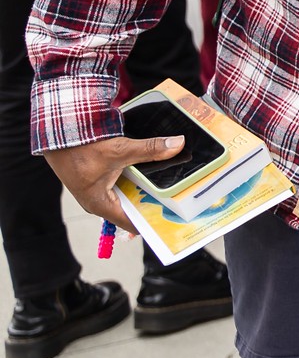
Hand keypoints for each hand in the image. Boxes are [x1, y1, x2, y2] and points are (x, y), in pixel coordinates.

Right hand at [45, 133, 186, 232]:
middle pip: (132, 209)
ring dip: (145, 191)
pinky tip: (152, 175)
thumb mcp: (119, 150)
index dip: (151, 221)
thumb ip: (150, 149)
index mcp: (100, 204)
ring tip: (172, 188)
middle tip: (179, 202)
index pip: (131, 222)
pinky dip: (136, 181)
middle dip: (153, 205)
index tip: (173, 221)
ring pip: (127, 196)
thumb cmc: (81, 149)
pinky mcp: (98, 180)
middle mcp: (98, 202)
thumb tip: (177, 144)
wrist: (58, 135)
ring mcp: (98, 192)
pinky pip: (122, 186)